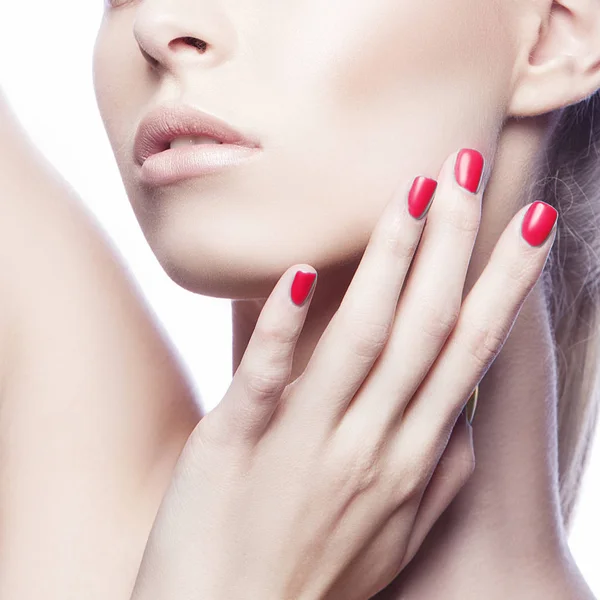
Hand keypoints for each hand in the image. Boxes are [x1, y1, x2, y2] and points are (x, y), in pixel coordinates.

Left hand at [130, 148, 555, 599]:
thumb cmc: (315, 581)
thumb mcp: (394, 534)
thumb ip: (432, 475)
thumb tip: (460, 426)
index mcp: (411, 459)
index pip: (469, 354)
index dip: (503, 285)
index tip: (531, 224)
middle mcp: (373, 446)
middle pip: (427, 329)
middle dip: (456, 244)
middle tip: (472, 170)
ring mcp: (308, 445)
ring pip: (363, 339)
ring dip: (391, 262)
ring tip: (412, 192)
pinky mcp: (238, 443)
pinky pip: (269, 374)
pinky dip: (286, 324)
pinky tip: (302, 272)